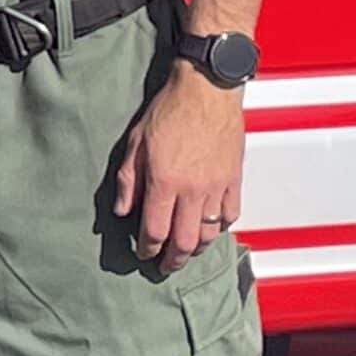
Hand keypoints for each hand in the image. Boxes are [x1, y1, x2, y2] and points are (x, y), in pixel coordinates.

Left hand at [114, 61, 244, 275]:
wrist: (207, 89)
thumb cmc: (169, 109)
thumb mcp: (135, 142)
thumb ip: (128, 180)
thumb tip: (122, 210)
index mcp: (164, 181)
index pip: (154, 230)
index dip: (147, 248)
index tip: (143, 253)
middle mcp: (192, 189)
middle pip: (184, 242)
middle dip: (172, 260)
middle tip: (165, 266)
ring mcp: (217, 186)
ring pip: (208, 233)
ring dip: (196, 248)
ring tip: (186, 252)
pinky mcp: (234, 179)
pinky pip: (230, 215)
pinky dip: (220, 227)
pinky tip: (210, 227)